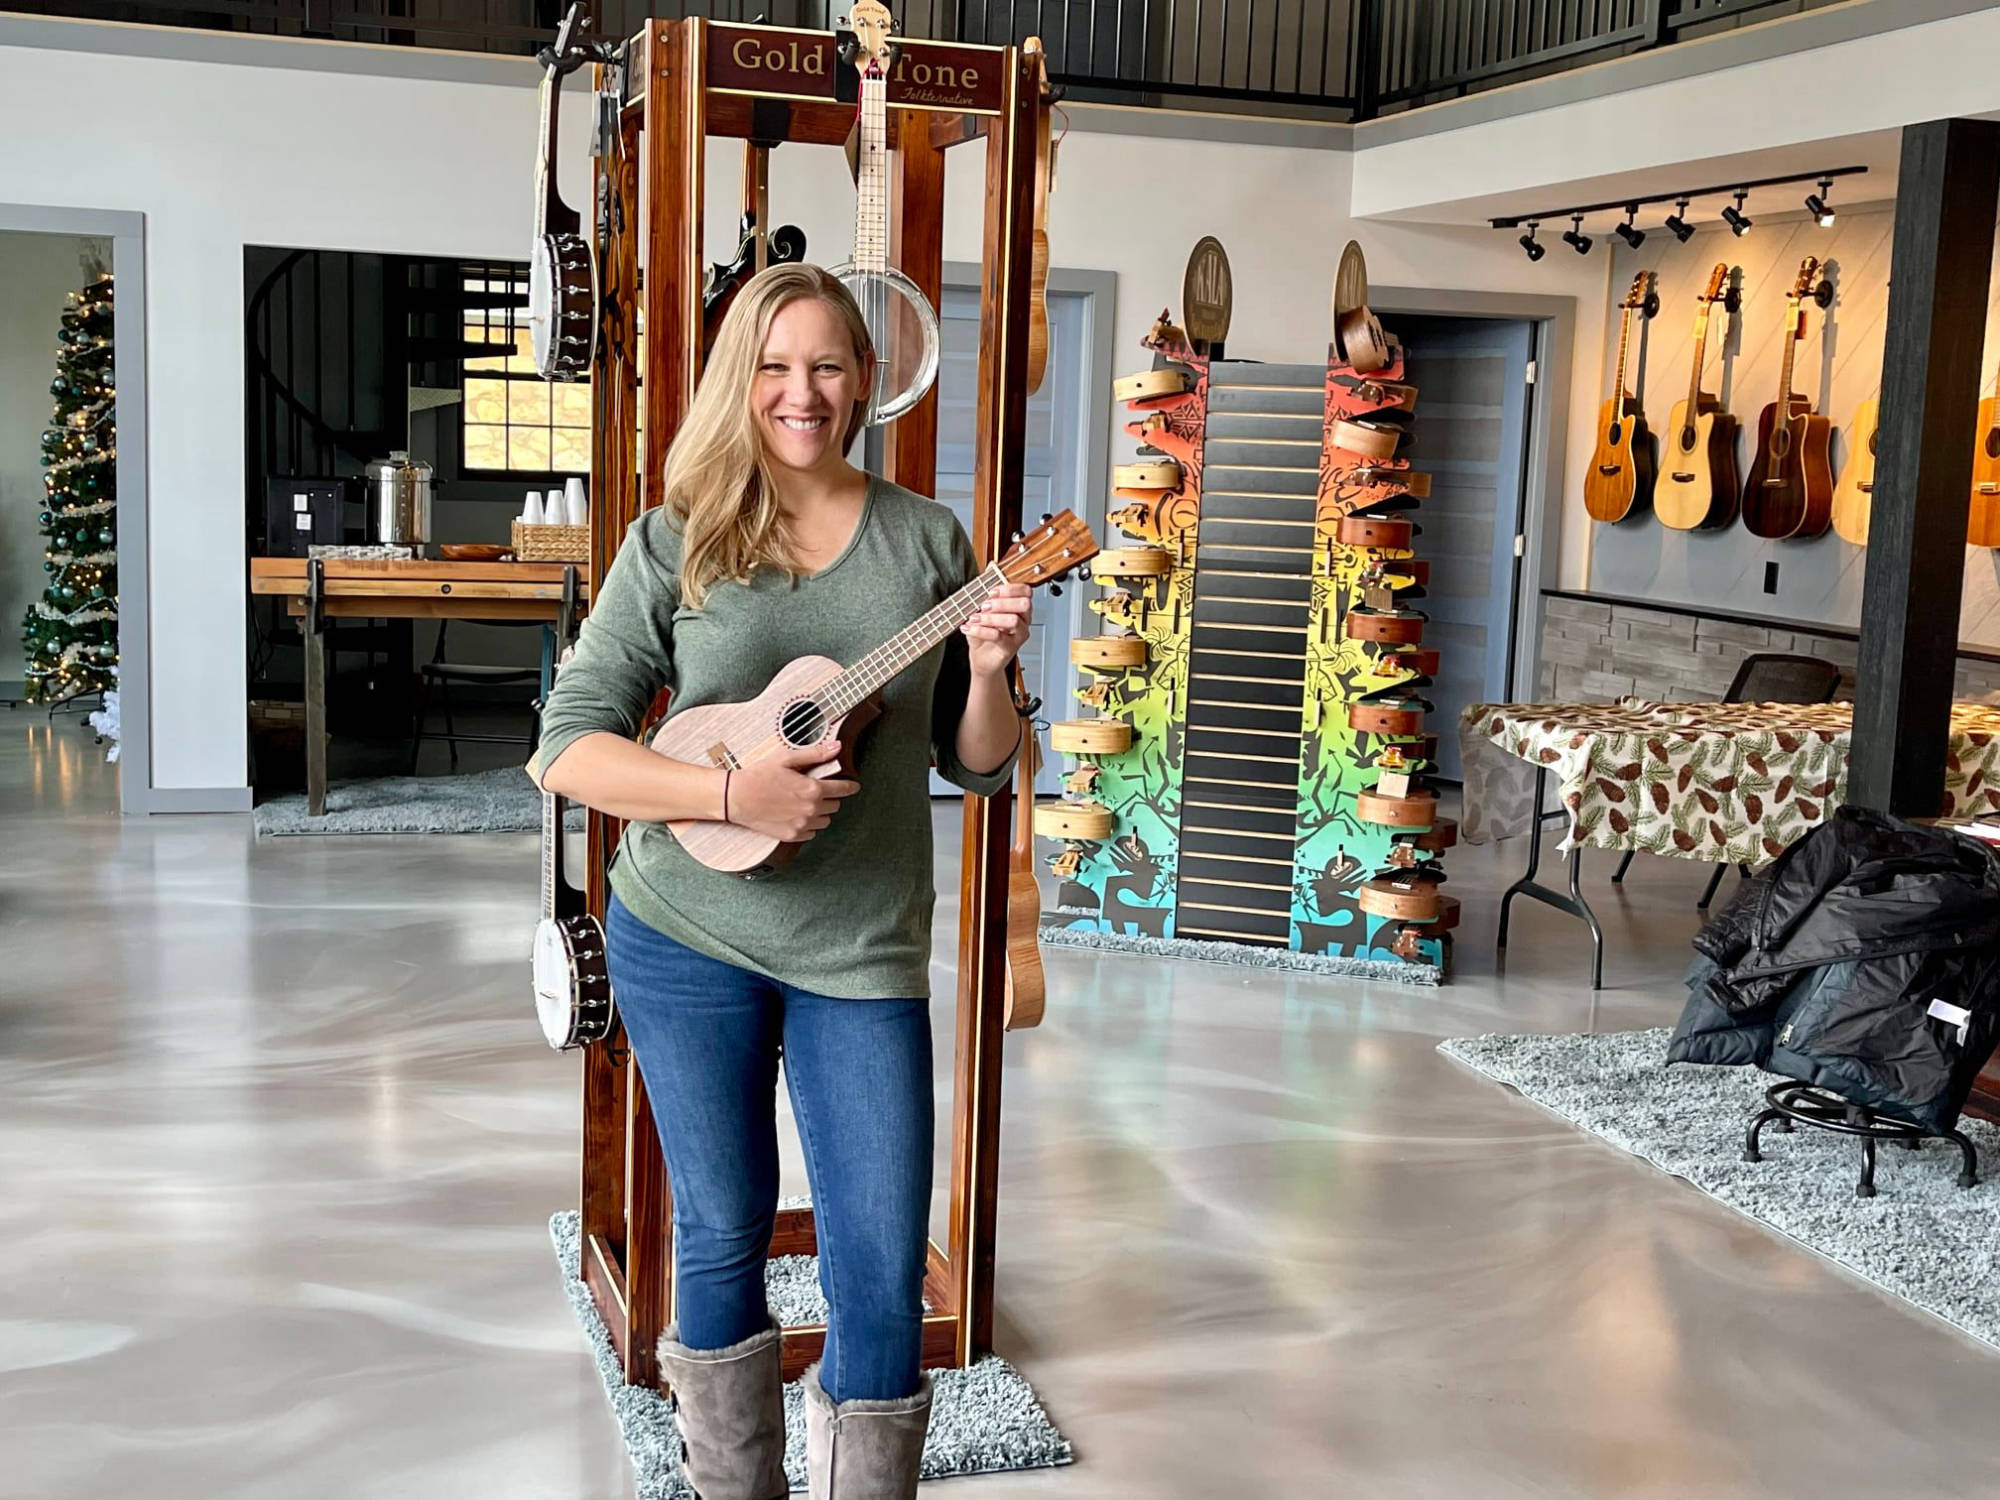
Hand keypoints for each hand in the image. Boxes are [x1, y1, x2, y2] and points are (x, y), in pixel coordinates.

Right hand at [727, 740, 858, 842]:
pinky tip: (797, 814)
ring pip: (825, 820)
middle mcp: (811, 809)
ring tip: (805, 803)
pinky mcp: (793, 835)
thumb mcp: (787, 759)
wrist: (736, 797)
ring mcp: (802, 824)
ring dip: (820, 812)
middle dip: (830, 797)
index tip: (853, 786)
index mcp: (812, 789)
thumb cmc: (759, 775)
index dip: (850, 786)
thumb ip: (815, 754)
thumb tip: (837, 747)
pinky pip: (812, 832)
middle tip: (816, 790)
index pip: (842, 789)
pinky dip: (809, 824)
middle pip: (835, 806)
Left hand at [962, 583, 1032, 678]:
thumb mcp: (982, 613)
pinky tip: (970, 628)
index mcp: (1019, 607)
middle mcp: (1024, 619)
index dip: (1010, 589)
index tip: (992, 592)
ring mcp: (1019, 634)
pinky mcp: (1011, 648)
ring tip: (974, 618)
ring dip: (990, 617)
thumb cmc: (985, 633)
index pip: (1026, 591)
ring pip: (1013, 620)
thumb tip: (980, 593)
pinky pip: (999, 636)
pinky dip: (981, 631)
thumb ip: (984, 602)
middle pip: (1024, 604)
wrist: (982, 658)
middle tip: (984, 606)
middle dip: (1002, 602)